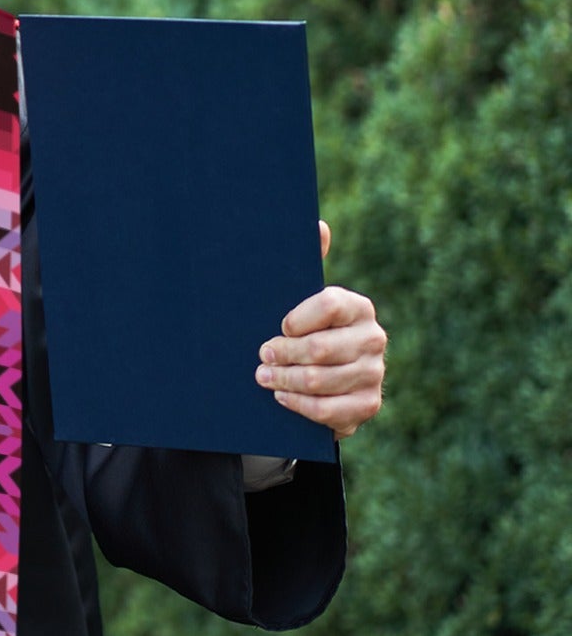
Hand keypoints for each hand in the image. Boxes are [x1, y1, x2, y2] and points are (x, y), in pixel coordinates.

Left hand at [255, 221, 385, 439]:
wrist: (322, 380)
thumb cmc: (304, 331)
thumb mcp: (301, 299)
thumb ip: (308, 263)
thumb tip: (319, 225)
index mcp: (358, 307)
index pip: (328, 304)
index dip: (296, 318)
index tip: (278, 326)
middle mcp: (373, 338)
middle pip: (320, 348)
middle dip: (282, 354)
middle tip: (261, 356)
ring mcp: (373, 374)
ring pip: (320, 380)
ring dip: (284, 380)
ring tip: (263, 377)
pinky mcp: (367, 405)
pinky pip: (328, 410)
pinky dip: (299, 405)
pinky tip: (282, 397)